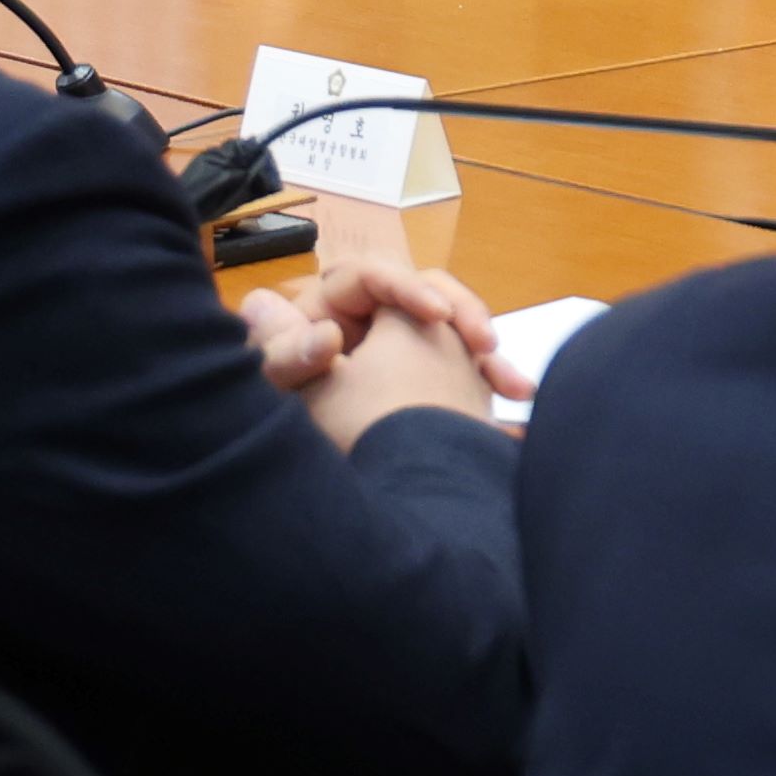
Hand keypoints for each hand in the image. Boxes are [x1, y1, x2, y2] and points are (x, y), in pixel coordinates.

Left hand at [239, 255, 516, 442]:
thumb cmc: (314, 429)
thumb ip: (284, 348)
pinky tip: (517, 401)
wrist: (360, 500)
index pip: (371, 275)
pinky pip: (467, 366)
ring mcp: (403, 351)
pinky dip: (490, 381)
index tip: (438, 316)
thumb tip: (259, 305)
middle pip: (423, 293)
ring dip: (486, 354)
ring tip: (515, 386)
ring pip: (452, 329)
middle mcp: (369, 327)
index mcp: (333, 311)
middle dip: (462, 313)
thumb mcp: (300, 385)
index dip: (405, 287)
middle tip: (485, 343)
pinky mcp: (430, 379)